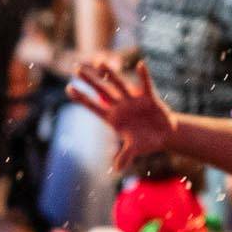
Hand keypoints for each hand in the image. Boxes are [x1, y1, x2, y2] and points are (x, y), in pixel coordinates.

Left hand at [70, 56, 175, 172]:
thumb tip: (116, 169)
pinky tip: (140, 65)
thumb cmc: (145, 142)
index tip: (68, 88)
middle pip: (102, 91)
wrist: (163, 135)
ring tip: (100, 62)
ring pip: (120, 84)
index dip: (82, 99)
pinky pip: (146, 85)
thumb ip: (125, 156)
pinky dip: (144, 76)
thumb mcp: (134, 149)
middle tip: (76, 69)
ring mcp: (133, 100)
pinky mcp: (149, 98)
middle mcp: (120, 106)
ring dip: (111, 74)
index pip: (94, 107)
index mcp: (113, 118)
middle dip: (90, 81)